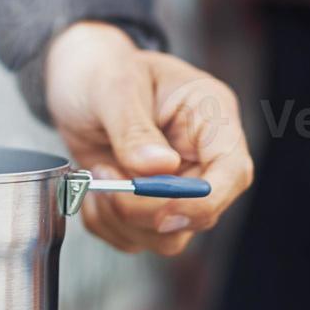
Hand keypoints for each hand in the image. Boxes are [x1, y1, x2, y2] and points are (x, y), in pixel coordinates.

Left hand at [45, 21, 251, 255]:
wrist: (76, 82)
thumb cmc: (101, 71)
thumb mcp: (114, 85)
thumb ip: (134, 128)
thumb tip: (160, 167)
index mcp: (211, 117)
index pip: (233, 171)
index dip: (206, 201)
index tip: (165, 212)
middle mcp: (201, 158)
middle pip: (200, 213)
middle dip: (145, 209)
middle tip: (104, 175)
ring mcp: (175, 186)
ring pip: (167, 236)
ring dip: (122, 218)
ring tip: (96, 173)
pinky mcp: (147, 207)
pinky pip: (133, 238)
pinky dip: (105, 223)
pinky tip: (91, 187)